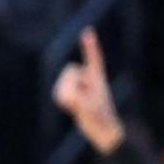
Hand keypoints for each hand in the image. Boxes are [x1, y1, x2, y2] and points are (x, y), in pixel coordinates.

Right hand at [53, 29, 124, 155]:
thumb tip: (68, 97)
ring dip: (65, 95)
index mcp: (98, 78)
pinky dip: (62, 101)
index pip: (93, 59)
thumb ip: (80, 102)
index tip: (87, 31)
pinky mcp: (73, 94)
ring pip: (62, 83)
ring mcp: (80, 86)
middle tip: (79, 102)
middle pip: (69, 72)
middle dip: (69, 86)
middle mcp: (88, 78)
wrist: (104, 131)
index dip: (90, 46)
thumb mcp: (93, 111)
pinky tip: (71, 109)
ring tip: (76, 107)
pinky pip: (59, 93)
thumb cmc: (102, 120)